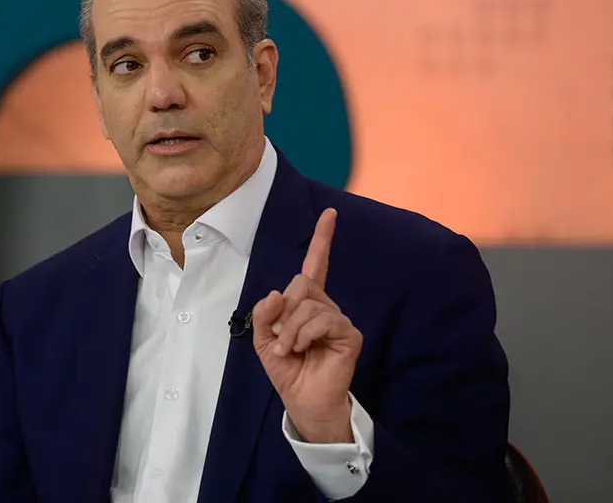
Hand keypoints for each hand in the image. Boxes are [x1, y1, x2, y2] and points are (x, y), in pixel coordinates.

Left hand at [252, 208, 362, 442]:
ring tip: (290, 349)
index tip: (330, 213)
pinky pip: (323, 319)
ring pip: (308, 304)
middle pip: (300, 284)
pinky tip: (302, 349)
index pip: (315, 266)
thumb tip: (276, 293)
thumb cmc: (286, 369)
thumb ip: (264, 314)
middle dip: (283, 312)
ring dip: (290, 330)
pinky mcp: (349, 334)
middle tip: (282, 338)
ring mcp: (338, 319)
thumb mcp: (263, 339)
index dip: (322, 239)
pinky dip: (304, 334)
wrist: (301, 399)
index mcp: (305, 303)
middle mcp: (325, 306)